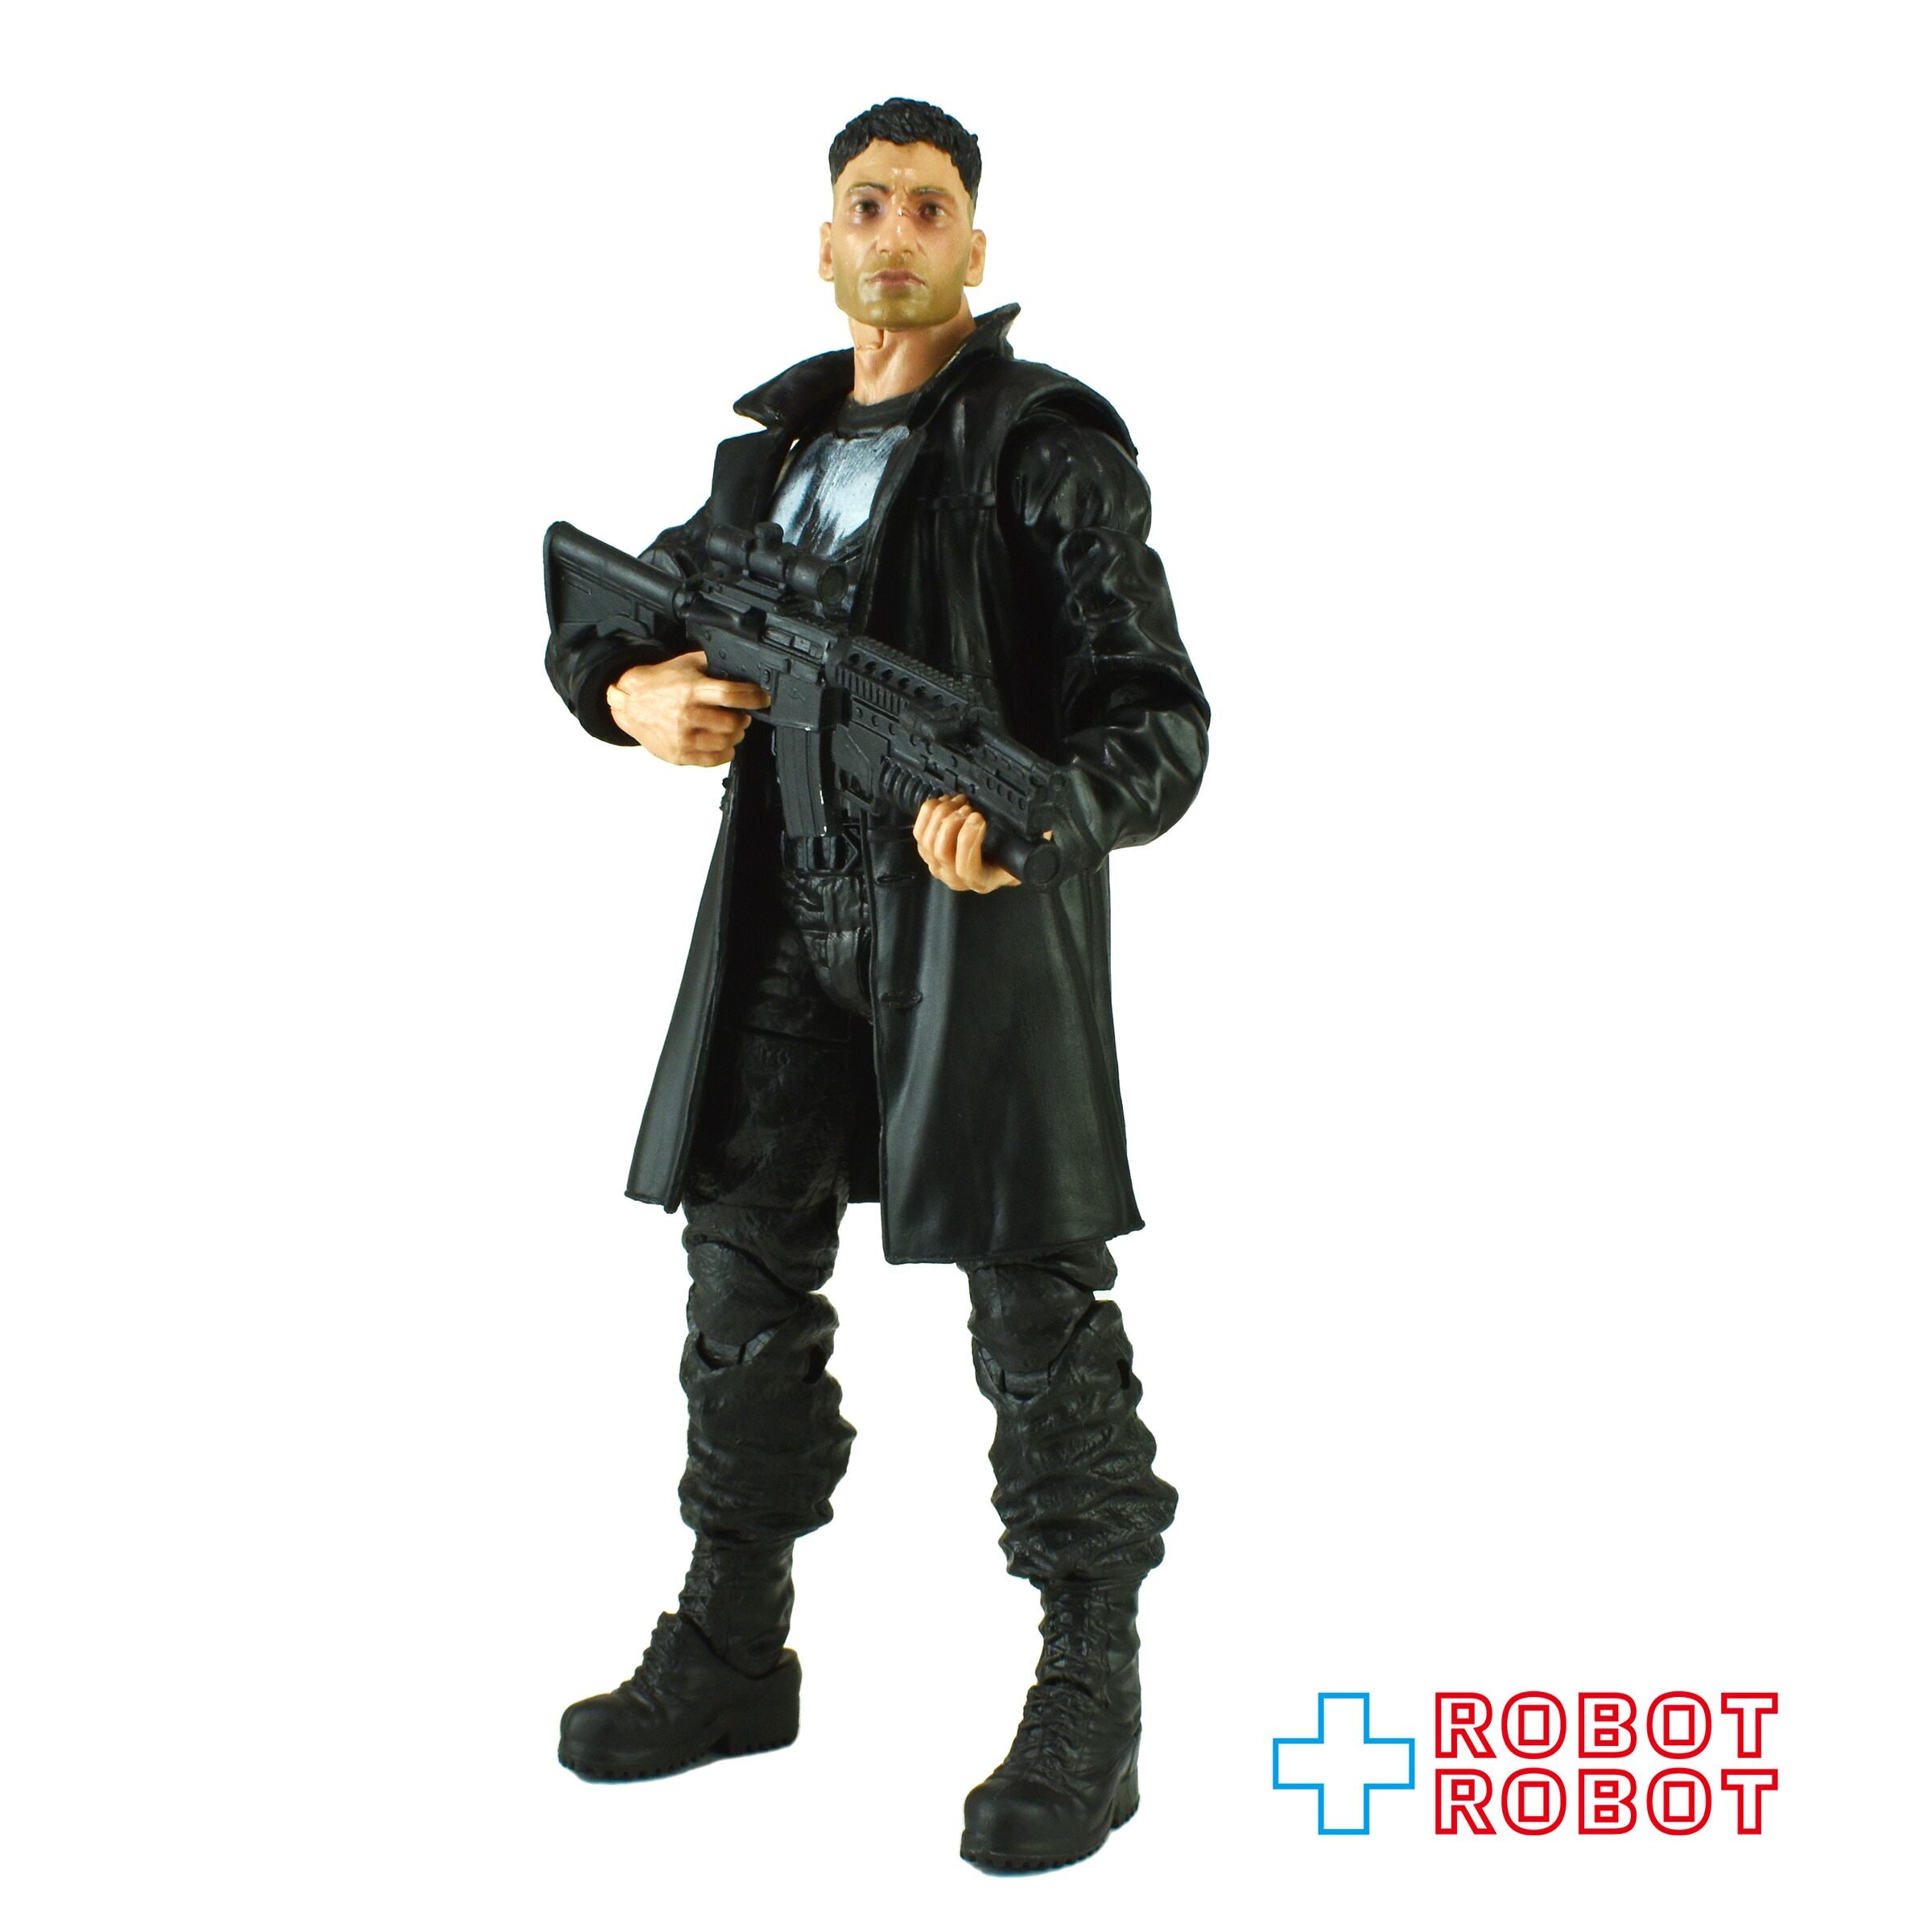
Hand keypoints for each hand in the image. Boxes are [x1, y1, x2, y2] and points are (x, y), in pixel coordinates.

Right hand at [606, 652, 769, 766]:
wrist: (630, 704)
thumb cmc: (661, 683)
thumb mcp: (687, 664)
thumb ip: (713, 664)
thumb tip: (743, 665)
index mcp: (691, 690)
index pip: (731, 695)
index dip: (753, 697)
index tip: (763, 699)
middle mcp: (687, 715)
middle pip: (732, 723)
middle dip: (743, 719)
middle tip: (742, 715)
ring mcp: (682, 738)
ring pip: (726, 743)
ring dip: (735, 736)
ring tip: (731, 729)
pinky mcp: (679, 755)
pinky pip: (713, 760)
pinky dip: (725, 752)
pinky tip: (723, 743)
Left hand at [913, 793, 1023, 892]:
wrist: (1000, 859)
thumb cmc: (1011, 855)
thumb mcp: (1023, 851)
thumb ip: (1028, 843)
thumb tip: (1037, 826)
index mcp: (981, 880)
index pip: (966, 867)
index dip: (968, 840)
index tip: (978, 817)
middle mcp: (956, 877)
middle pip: (941, 851)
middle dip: (953, 822)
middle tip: (969, 806)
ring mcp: (939, 865)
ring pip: (927, 840)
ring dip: (942, 815)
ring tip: (961, 802)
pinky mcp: (927, 852)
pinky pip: (919, 831)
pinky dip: (930, 813)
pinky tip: (945, 803)